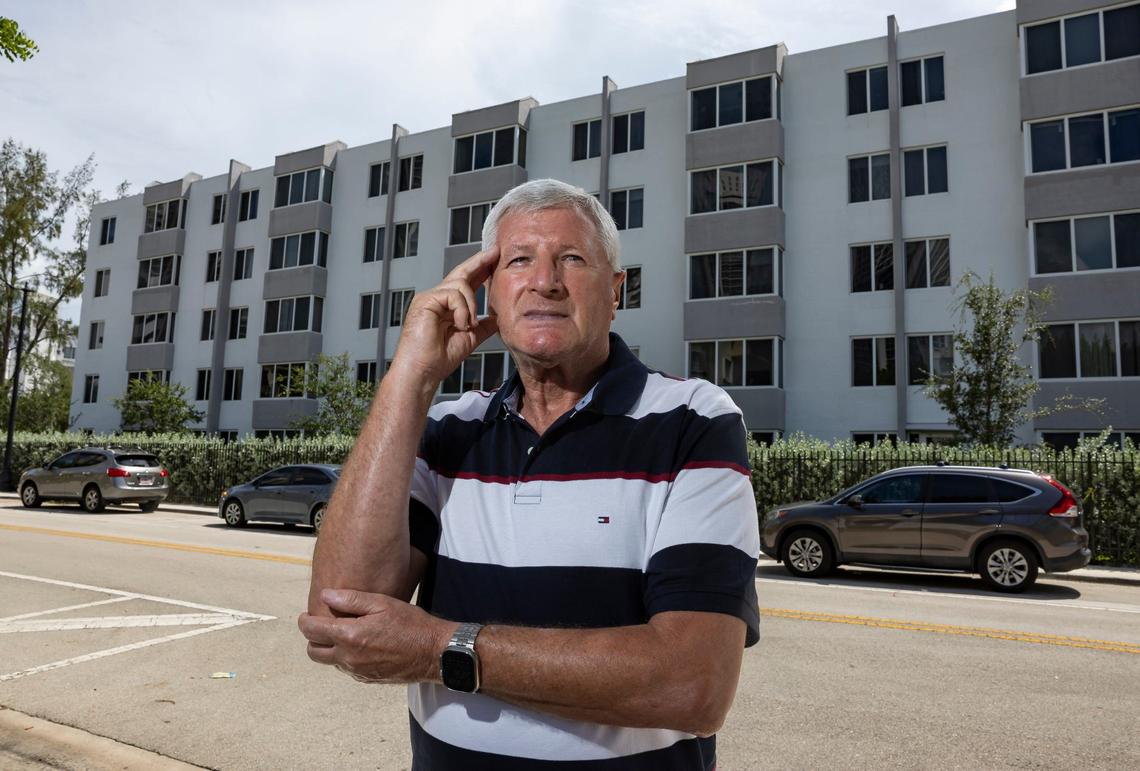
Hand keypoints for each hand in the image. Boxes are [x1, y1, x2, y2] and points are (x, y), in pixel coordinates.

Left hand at [298, 589, 453, 684]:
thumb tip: (325, 595)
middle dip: (312, 638)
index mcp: (350, 636)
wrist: (433, 652)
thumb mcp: (382, 603)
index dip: (304, 621)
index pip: (312, 631)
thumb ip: (351, 599)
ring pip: (330, 661)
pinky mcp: (367, 678)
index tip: (306, 615)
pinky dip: (346, 656)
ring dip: (330, 648)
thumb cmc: (410, 624)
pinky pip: (347, 668)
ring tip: (344, 632)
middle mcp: (349, 657)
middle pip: (314, 652)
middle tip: (321, 624)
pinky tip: (361, 643)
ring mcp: (357, 671)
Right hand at [391, 247, 500, 384]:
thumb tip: (499, 317)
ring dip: (471, 305)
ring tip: (468, 325)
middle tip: (495, 252)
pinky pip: (452, 294)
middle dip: (479, 262)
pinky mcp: (425, 300)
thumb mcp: (470, 338)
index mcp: (448, 306)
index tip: (495, 261)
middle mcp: (437, 298)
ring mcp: (430, 298)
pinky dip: (461, 309)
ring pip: (460, 284)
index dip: (481, 271)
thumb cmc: (439, 359)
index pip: (466, 283)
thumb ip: (483, 326)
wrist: (423, 371)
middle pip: (461, 273)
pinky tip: (460, 324)